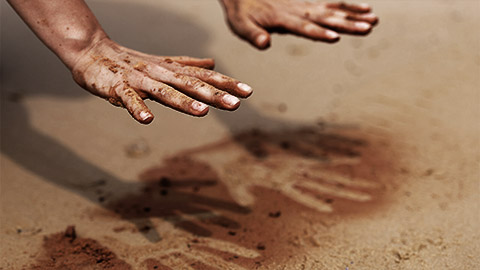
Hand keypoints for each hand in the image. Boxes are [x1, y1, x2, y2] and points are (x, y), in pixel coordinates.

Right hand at [72, 38, 252, 123]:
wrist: (93, 52)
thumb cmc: (131, 62)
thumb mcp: (163, 63)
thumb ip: (188, 65)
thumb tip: (213, 64)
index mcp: (172, 70)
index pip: (203, 78)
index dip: (226, 84)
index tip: (248, 92)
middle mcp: (160, 73)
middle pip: (190, 85)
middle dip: (213, 95)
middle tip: (236, 104)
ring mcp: (139, 80)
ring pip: (164, 91)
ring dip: (183, 102)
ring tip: (202, 112)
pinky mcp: (117, 88)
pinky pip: (128, 99)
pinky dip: (137, 108)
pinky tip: (147, 119)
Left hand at [220, 0, 378, 48]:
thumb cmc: (241, 13)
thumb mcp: (241, 26)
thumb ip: (253, 35)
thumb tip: (265, 44)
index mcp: (282, 19)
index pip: (304, 27)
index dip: (318, 33)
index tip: (335, 38)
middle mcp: (297, 10)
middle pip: (325, 17)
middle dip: (347, 23)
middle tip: (369, 27)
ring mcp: (304, 5)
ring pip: (332, 9)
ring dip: (353, 14)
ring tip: (375, 19)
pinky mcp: (306, 3)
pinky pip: (330, 3)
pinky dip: (347, 5)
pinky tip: (364, 8)